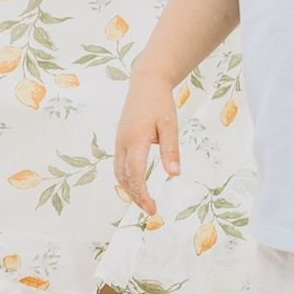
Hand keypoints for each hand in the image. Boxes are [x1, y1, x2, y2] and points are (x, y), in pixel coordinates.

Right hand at [113, 65, 180, 215]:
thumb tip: (174, 174)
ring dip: (129, 189)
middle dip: (136, 196)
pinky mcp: (120, 140)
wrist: (146, 83)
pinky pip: (119, 164)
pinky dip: (126, 179)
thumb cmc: (160, 103)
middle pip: (124, 177)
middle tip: (151, 210)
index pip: (135, 173)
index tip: (152, 209)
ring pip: (119, 172)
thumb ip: (170, 150)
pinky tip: (137, 184)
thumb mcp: (170, 125)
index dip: (142, 193)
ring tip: (144, 201)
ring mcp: (119, 141)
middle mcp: (123, 142)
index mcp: (135, 139)